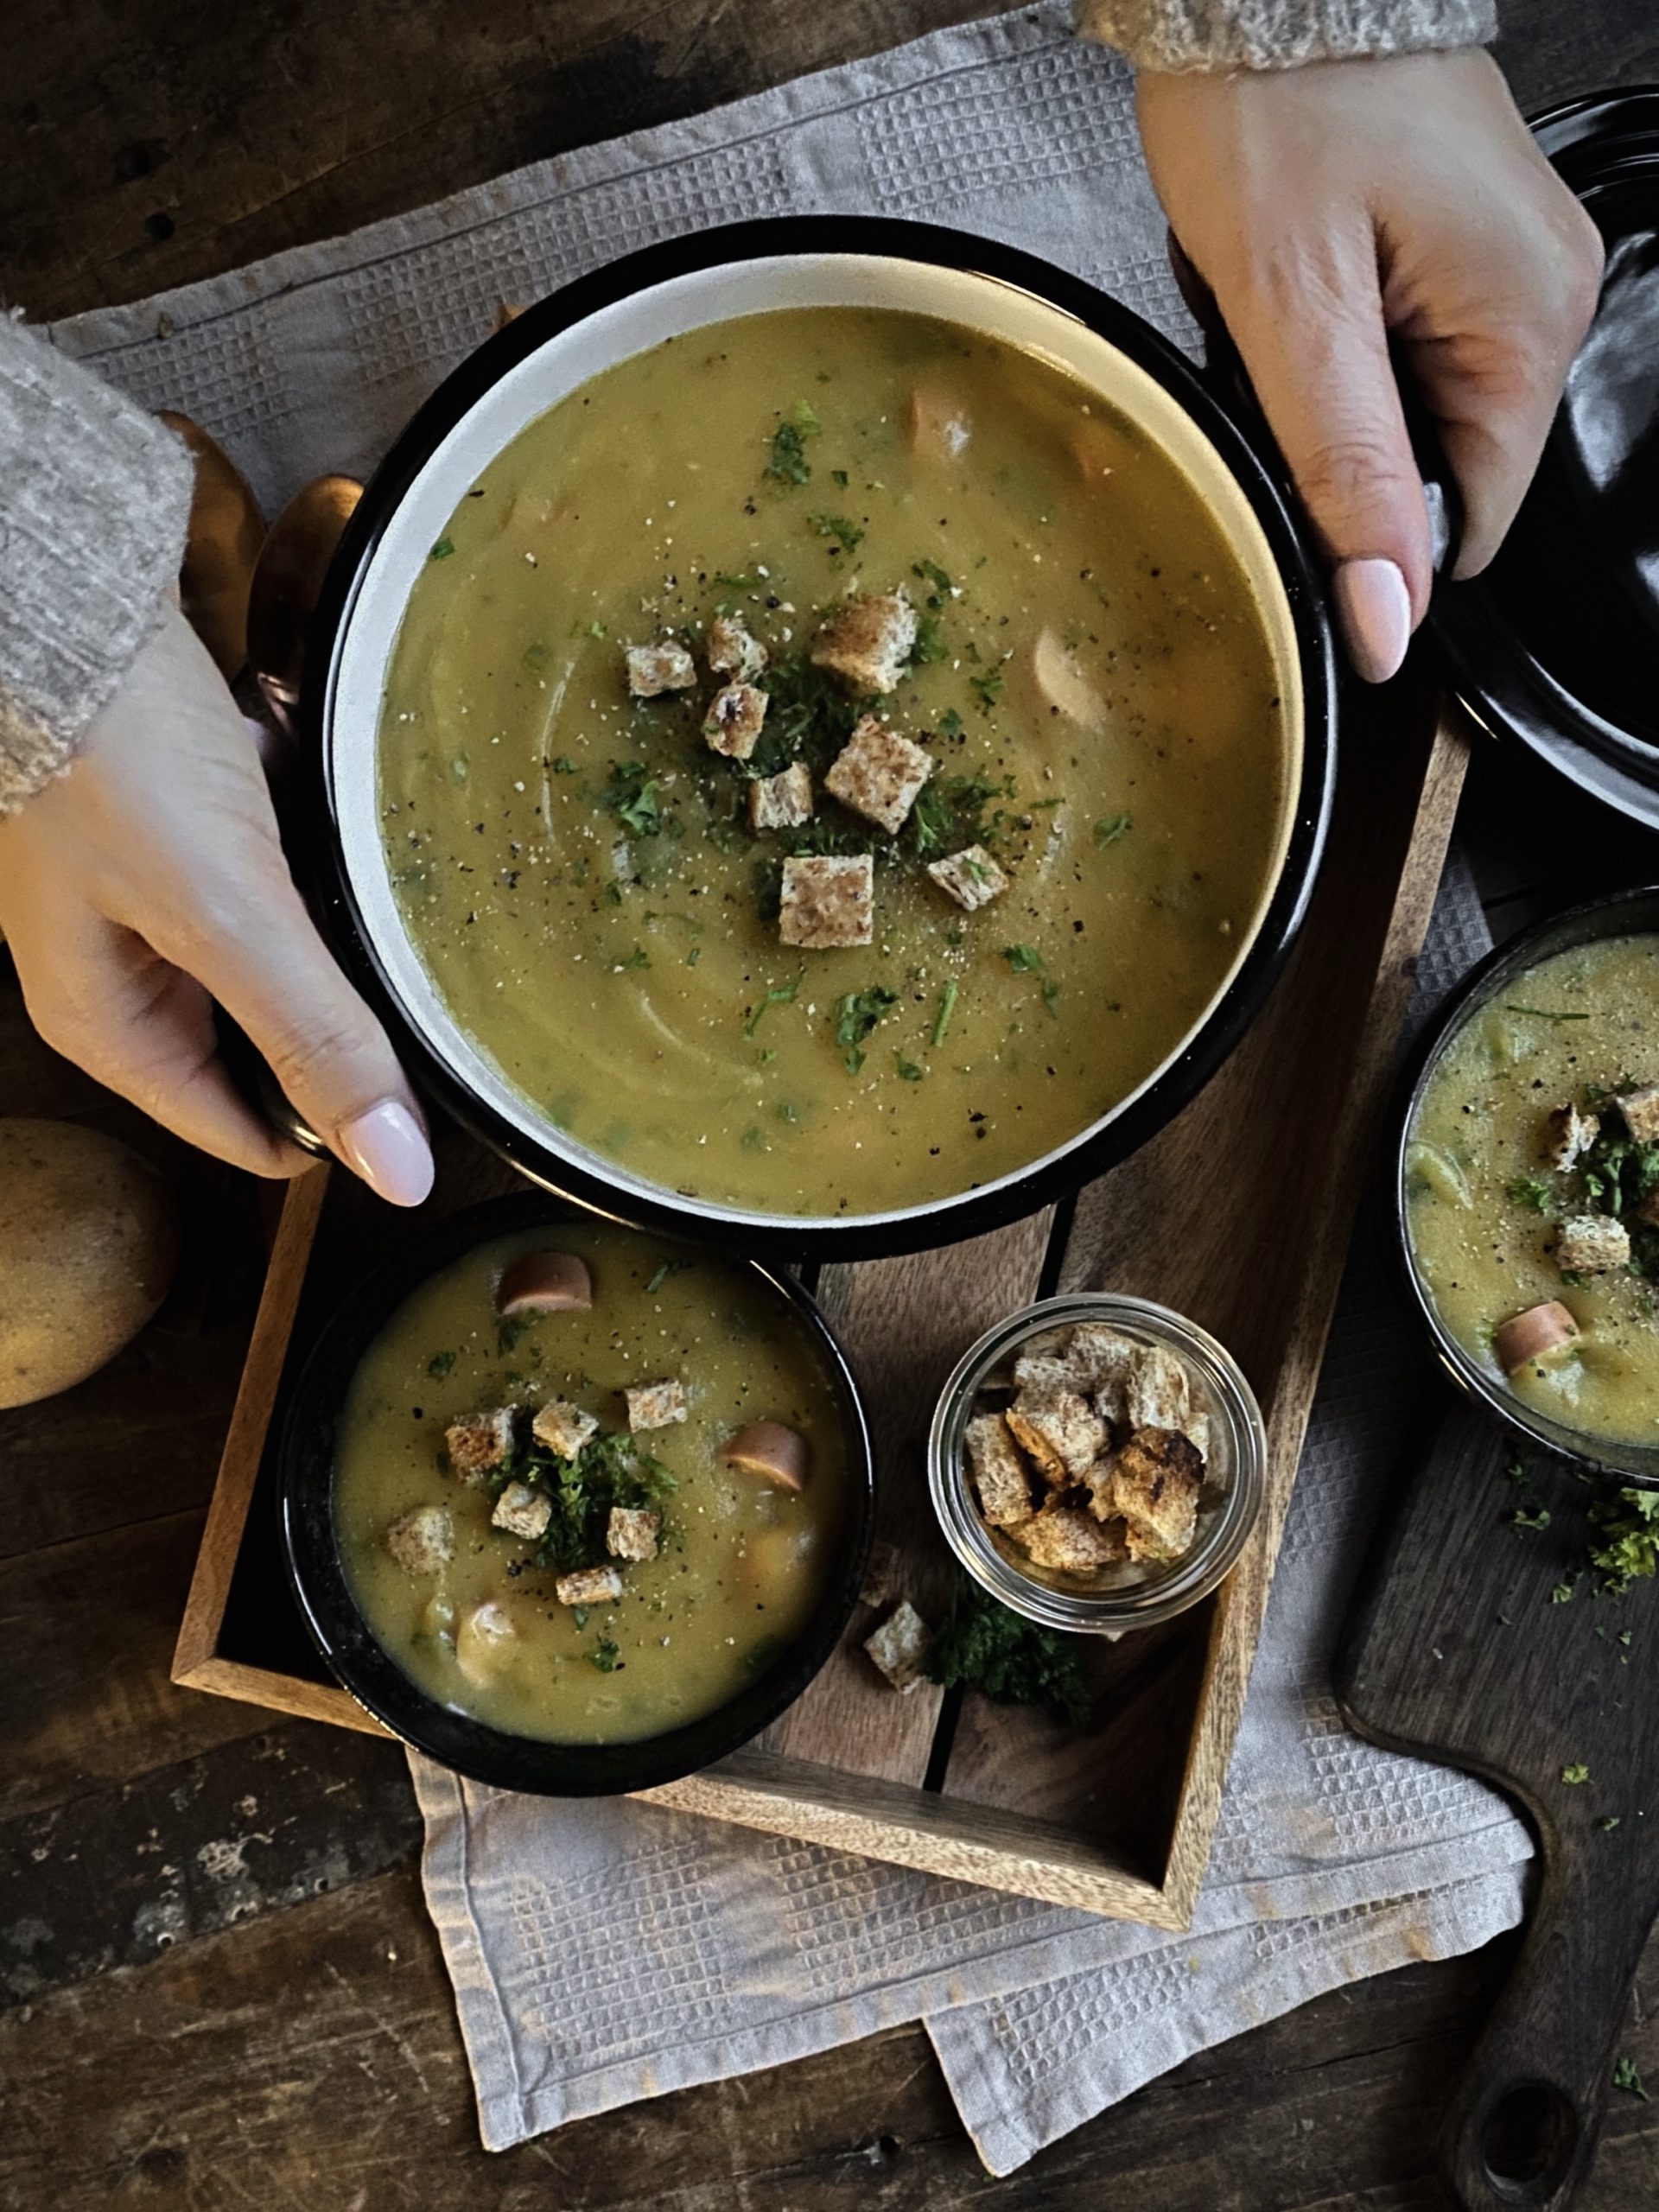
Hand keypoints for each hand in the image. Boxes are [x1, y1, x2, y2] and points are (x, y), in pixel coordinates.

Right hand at [0, 602, 433, 1201]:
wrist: (63, 603)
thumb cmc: (110, 753)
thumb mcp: (228, 916)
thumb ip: (314, 1038)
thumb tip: (395, 1170)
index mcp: (113, 1032)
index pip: (249, 1138)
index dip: (339, 1123)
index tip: (419, 1090)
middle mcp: (122, 983)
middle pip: (267, 1051)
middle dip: (334, 1010)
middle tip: (392, 957)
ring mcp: (145, 907)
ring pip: (278, 960)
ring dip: (325, 925)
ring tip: (345, 871)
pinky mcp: (176, 837)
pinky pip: (270, 874)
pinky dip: (301, 848)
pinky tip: (310, 807)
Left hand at [1135, 51, 1603, 679]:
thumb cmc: (1274, 100)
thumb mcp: (1291, 312)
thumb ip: (1344, 475)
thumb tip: (1385, 616)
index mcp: (1526, 323)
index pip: (1468, 519)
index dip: (1375, 528)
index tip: (1301, 465)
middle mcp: (1542, 294)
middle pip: (1438, 460)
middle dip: (1340, 436)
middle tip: (1277, 342)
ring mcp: (1507, 261)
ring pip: (1407, 403)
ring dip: (1328, 379)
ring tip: (1285, 287)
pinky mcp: (1460, 239)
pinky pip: (1395, 338)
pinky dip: (1330, 328)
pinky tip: (1299, 266)